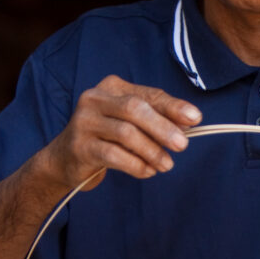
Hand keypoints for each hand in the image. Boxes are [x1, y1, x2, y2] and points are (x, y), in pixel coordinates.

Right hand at [42, 75, 201, 190]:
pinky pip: (113, 155)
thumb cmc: (106, 137)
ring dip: (151, 151)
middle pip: (135, 109)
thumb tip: (188, 123)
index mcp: (112, 87)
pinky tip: (147, 171)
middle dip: (162, 128)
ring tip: (166, 165)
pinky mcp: (80, 147)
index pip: (148, 95)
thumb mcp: (130, 123)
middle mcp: (95, 99)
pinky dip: (135, 165)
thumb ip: (156, 119)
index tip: (195, 119)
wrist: (64, 159)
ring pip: (126, 133)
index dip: (173, 106)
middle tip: (182, 146)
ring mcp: (84, 122)